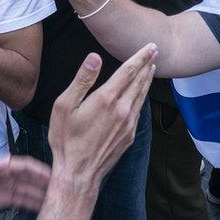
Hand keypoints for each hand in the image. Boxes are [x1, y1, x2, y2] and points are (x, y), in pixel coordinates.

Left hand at [0, 156, 50, 217]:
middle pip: (30, 177)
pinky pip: (22, 199)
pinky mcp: (4, 199)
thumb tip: (7, 160)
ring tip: (54, 199)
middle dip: (44, 181)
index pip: (23, 166)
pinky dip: (33, 202)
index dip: (38, 170)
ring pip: (29, 189)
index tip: (50, 175)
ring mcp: (6, 188)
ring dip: (41, 193)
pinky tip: (42, 206)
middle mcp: (5, 176)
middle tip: (59, 189)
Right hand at [48, 46, 157, 185]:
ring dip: (147, 80)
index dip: (140, 57)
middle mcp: (122, 110)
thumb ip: (82, 80)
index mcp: (107, 99)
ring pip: (142, 96)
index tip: (150, 46)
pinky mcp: (129, 136)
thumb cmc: (66, 139)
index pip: (128, 71)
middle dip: (147, 64)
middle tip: (155, 51)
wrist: (78, 173)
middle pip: (139, 81)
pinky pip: (139, 110)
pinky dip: (142, 97)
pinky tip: (140, 94)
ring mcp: (128, 124)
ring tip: (151, 68)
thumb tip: (95, 57)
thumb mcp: (65, 105)